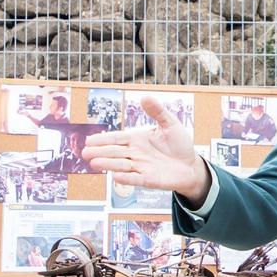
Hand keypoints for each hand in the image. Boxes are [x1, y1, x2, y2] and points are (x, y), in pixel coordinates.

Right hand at [82, 95, 208, 202]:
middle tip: (84, 152)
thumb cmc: (179, 145)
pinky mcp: (150, 180)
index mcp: (137, 139)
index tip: (89, 140)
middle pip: (114, 152)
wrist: (191, 166)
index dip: (103, 139)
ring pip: (121, 166)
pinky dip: (127, 179)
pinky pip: (136, 180)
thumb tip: (145, 97)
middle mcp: (136, 154)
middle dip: (100, 152)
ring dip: (108, 165)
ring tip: (94, 163)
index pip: (117, 138)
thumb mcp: (170, 124)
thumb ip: (158, 112)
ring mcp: (141, 167)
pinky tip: (116, 178)